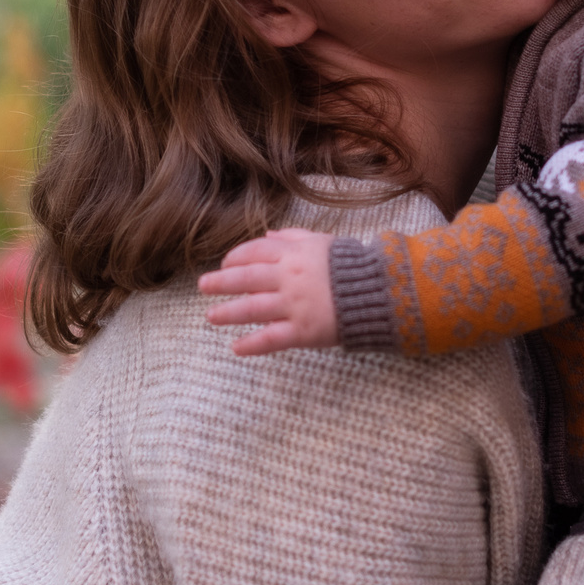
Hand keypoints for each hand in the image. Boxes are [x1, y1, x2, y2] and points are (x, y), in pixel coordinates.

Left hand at [197, 230, 341, 355]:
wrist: (380, 292)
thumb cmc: (353, 266)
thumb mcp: (323, 243)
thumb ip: (294, 238)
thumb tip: (268, 236)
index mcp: (294, 254)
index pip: (255, 252)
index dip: (236, 258)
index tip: (225, 264)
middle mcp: (289, 278)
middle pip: (245, 278)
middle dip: (220, 282)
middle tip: (203, 286)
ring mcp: (294, 305)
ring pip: (252, 308)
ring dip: (228, 312)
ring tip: (211, 316)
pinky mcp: (302, 331)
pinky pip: (271, 339)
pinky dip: (252, 344)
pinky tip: (236, 348)